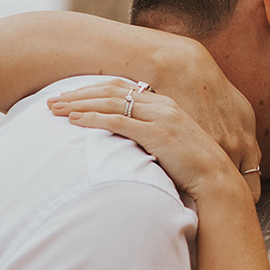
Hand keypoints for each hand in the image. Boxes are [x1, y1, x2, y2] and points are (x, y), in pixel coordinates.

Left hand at [55, 84, 259, 203]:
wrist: (218, 181)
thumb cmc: (193, 171)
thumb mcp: (171, 147)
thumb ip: (151, 137)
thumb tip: (128, 143)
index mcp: (164, 104)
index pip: (121, 88)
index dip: (92, 90)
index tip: (69, 97)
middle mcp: (162, 105)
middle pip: (111, 90)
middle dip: (78, 94)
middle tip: (51, 100)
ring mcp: (160, 117)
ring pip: (111, 102)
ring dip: (80, 104)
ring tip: (56, 109)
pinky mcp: (157, 134)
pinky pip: (119, 121)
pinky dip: (94, 118)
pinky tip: (75, 121)